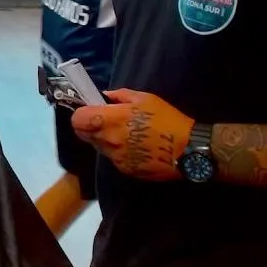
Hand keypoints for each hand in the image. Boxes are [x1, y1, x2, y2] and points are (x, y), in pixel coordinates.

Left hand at [70, 90, 193, 182]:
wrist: (187, 150)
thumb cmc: (166, 119)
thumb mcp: (144, 99)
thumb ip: (120, 96)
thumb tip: (104, 96)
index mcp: (110, 120)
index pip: (78, 120)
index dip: (80, 114)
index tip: (89, 111)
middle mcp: (109, 140)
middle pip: (84, 135)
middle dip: (90, 127)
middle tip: (104, 122)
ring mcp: (116, 158)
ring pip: (99, 147)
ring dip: (104, 140)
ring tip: (124, 134)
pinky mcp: (125, 170)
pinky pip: (113, 158)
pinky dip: (118, 152)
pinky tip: (134, 147)